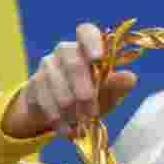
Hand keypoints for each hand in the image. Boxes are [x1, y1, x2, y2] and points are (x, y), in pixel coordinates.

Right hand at [1, 22, 136, 138]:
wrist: (57, 114)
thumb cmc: (89, 98)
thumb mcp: (107, 94)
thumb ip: (117, 86)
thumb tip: (130, 77)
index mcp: (86, 48)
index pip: (86, 32)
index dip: (91, 42)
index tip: (97, 59)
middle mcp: (65, 52)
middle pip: (73, 62)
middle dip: (84, 90)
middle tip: (92, 113)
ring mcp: (47, 66)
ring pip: (57, 84)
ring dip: (71, 109)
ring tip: (80, 125)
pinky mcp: (34, 84)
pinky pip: (45, 100)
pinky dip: (58, 119)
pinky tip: (68, 131)